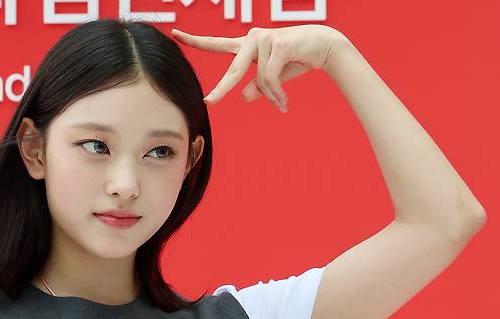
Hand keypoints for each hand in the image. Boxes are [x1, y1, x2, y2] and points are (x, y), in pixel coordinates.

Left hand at [171, 24, 347, 111]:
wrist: (324, 46)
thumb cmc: (296, 60)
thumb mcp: (273, 78)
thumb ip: (256, 86)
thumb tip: (242, 96)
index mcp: (247, 45)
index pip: (216, 43)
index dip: (195, 40)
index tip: (175, 34)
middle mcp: (252, 38)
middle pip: (232, 71)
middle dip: (221, 89)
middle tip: (209, 102)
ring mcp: (265, 39)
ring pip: (259, 81)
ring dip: (272, 96)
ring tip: (282, 103)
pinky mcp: (278, 43)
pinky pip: (270, 78)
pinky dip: (278, 93)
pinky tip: (285, 100)